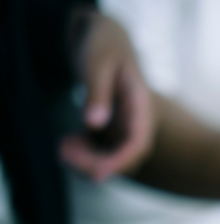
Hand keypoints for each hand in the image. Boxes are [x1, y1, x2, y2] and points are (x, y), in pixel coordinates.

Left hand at [60, 11, 153, 180]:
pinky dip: (82, 151)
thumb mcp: (98, 64)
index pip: (138, 142)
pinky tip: (66, 142)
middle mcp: (136, 119)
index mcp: (141, 105)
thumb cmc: (104, 45)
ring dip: (86, 160)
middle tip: (64, 153)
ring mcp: (124, 124)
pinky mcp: (110, 125)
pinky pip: (100, 148)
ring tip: (63, 147)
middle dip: (95, 162)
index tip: (98, 175)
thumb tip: (94, 124)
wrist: (106, 37)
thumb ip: (97, 93)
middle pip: (124, 155)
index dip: (121, 161)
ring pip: (111, 155)